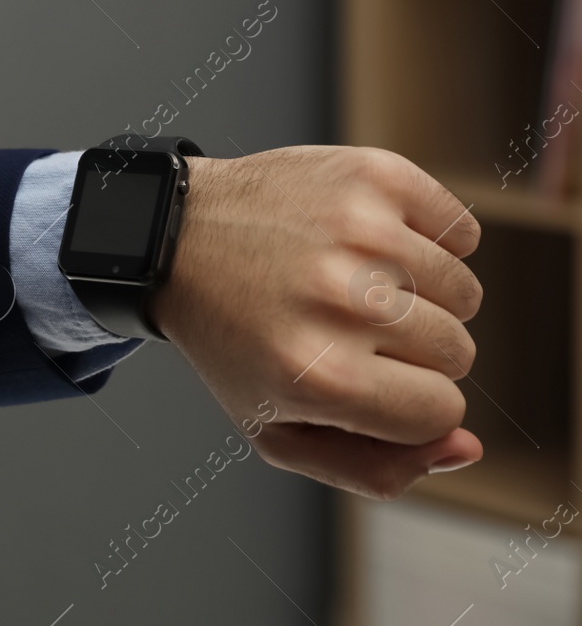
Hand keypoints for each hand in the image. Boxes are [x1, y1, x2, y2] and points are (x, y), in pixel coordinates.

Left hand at [149, 145, 483, 499]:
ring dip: (422, 295)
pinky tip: (369, 243)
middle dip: (412, 350)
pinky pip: (461, 230)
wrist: (179, 238)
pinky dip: (432, 240)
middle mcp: (342, 302)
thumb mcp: (277, 431)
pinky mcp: (373, 178)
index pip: (442, 412)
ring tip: (351, 284)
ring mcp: (361, 232)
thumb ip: (375, 468)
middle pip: (458, 351)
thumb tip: (466, 447)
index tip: (359, 376)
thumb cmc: (232, 339)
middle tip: (342, 326)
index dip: (407, 402)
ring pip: (465, 292)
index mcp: (320, 376)